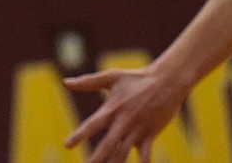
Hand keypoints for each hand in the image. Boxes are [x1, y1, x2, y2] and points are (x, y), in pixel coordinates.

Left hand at [62, 66, 186, 162]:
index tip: (67, 146)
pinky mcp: (150, 134)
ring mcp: (138, 129)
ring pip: (124, 152)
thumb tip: (65, 82)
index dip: (80, 135)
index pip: (93, 124)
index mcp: (112, 108)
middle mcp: (124, 121)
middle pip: (108, 144)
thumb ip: (88, 82)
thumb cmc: (136, 78)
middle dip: (97, 158)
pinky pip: (146, 154)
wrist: (166, 81)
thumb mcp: (111, 77)